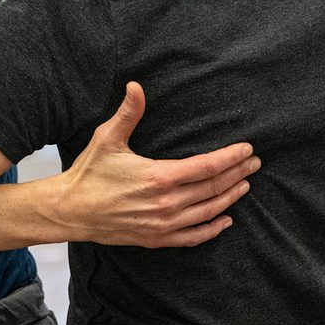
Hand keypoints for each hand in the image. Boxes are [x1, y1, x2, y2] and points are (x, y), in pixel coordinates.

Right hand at [53, 82, 259, 246]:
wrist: (70, 211)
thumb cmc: (89, 173)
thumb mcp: (107, 138)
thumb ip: (128, 112)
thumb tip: (136, 85)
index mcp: (159, 177)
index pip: (207, 167)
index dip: (231, 157)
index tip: (247, 149)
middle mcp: (166, 204)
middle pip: (214, 188)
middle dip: (237, 174)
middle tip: (254, 163)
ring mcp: (163, 224)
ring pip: (208, 211)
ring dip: (230, 198)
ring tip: (246, 185)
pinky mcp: (156, 238)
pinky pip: (193, 237)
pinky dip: (213, 229)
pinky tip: (226, 220)